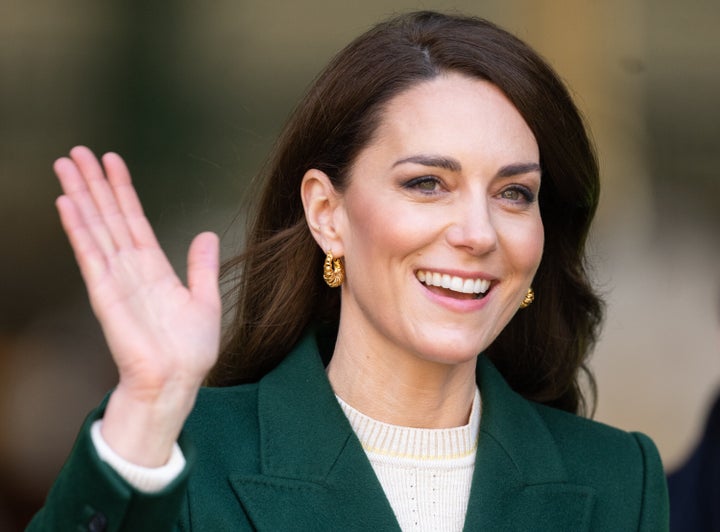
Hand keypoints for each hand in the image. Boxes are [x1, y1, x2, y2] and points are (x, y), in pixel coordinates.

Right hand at [54, 146, 220, 464]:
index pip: (134, 220)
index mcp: (153, 269)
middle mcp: (131, 269)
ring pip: (96, 228)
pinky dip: (79, 229)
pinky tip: (68, 203)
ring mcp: (116, 280)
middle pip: (108, 217)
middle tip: (76, 151)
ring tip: (66, 165)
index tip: (112, 161)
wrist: (178, 383)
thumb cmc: (189, 352)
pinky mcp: (106, 296)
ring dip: (81, 196)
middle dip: (94, 184)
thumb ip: (201, 267)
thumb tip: (206, 234)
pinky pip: (90, 256)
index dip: (123, 190)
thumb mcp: (205, 301)